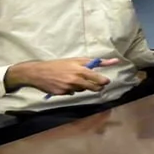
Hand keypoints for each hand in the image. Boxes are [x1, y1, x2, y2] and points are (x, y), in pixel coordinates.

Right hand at [6, 57, 120, 95]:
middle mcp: (75, 80)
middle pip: (92, 87)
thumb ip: (96, 62)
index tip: (106, 82)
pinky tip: (65, 84)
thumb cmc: (59, 64)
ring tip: (74, 79)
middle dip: (97, 87)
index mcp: (80, 70)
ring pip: (81, 90)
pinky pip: (71, 93)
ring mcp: (68, 88)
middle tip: (97, 85)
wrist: (38, 72)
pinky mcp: (61, 94)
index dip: (103, 81)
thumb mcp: (77, 60)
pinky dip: (71, 89)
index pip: (97, 78)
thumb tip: (115, 61)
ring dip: (82, 86)